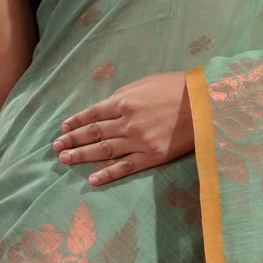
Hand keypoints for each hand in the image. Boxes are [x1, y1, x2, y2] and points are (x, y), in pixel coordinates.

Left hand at [51, 72, 193, 183]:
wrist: (206, 104)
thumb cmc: (178, 88)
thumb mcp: (147, 82)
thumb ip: (126, 94)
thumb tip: (108, 105)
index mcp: (125, 101)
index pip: (93, 113)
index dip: (76, 121)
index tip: (63, 127)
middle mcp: (127, 122)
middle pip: (94, 132)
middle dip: (73, 139)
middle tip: (56, 146)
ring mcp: (139, 141)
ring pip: (104, 150)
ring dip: (82, 155)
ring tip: (65, 159)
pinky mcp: (152, 156)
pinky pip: (125, 167)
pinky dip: (108, 174)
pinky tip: (92, 179)